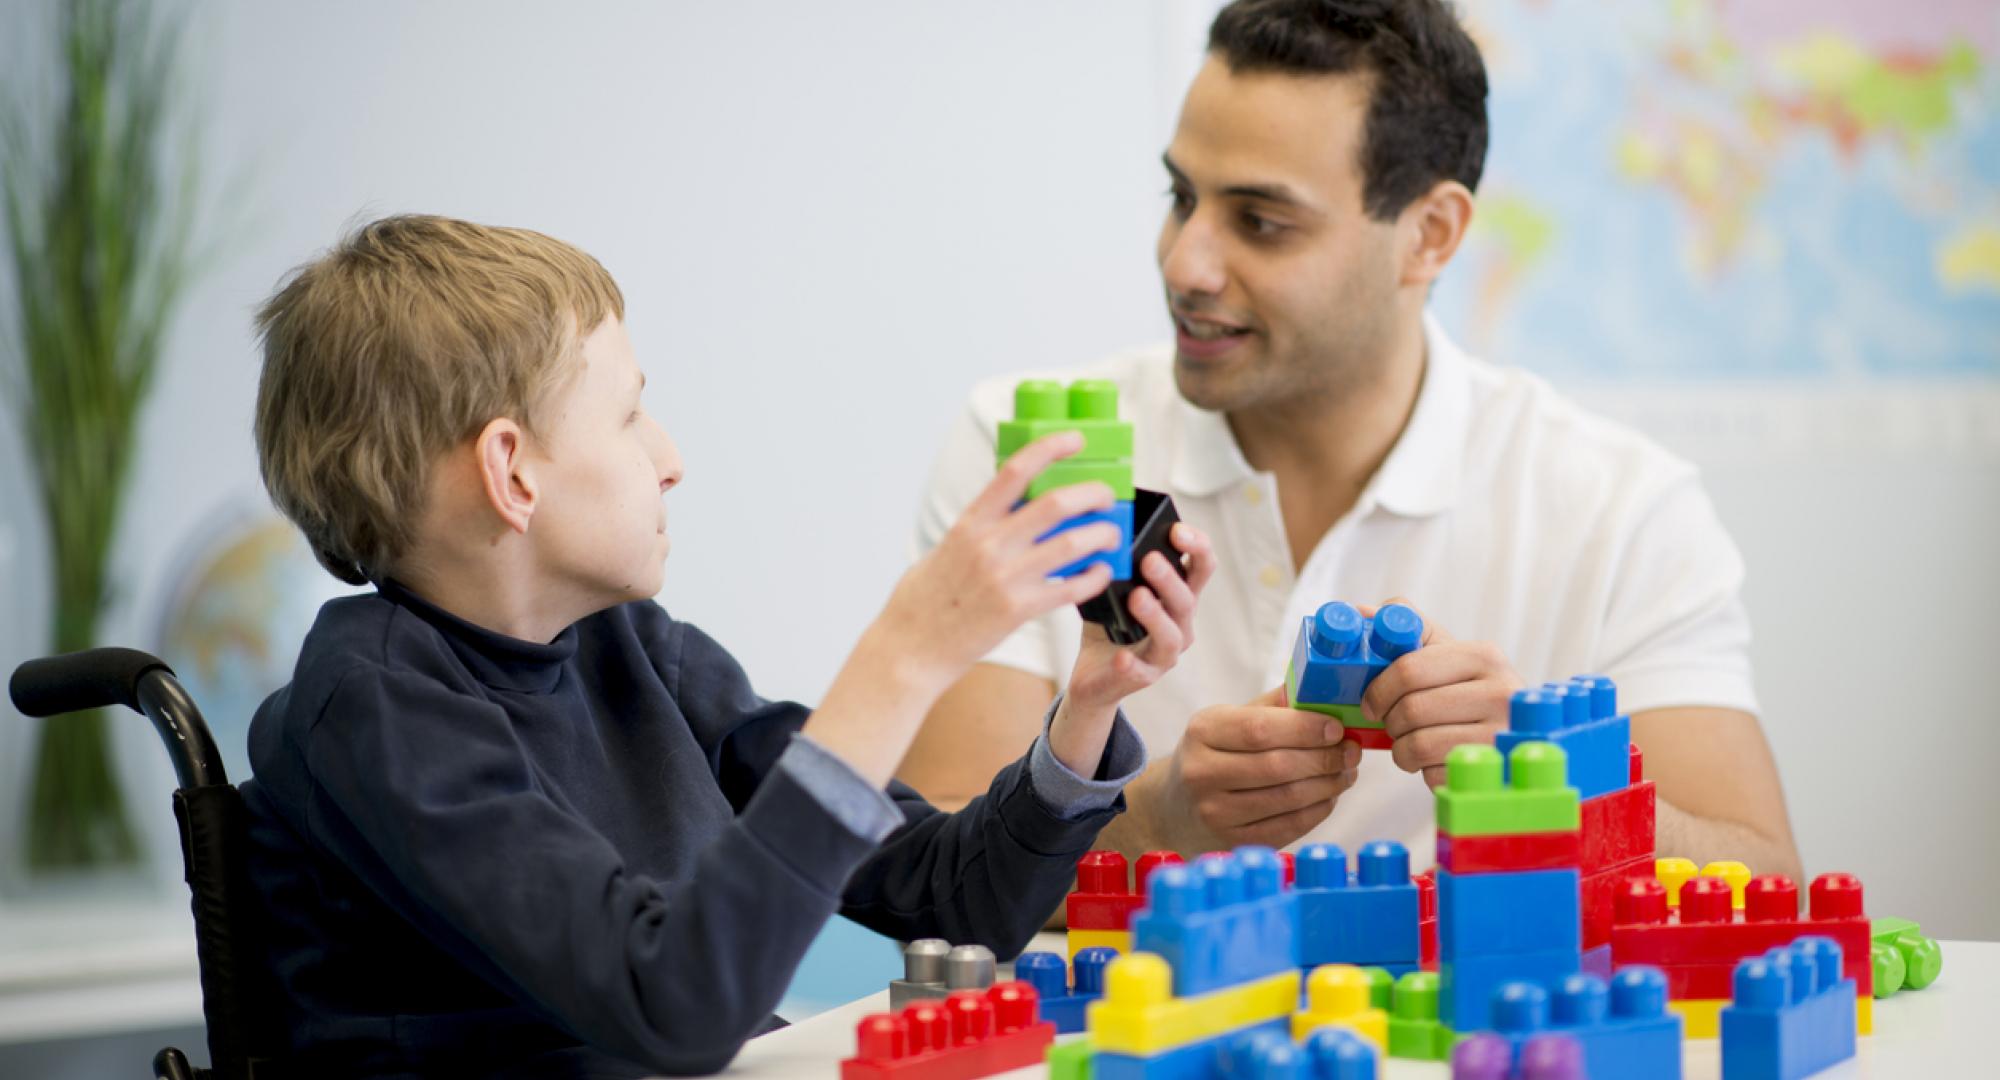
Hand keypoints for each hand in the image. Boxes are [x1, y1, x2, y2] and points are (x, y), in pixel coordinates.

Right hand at [873, 431, 1122, 691]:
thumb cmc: (927, 597)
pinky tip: (1101, 571)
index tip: (1074, 439)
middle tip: (1106, 496)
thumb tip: (1020, 506)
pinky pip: (1070, 588)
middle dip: (1092, 494)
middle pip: (1056, 504)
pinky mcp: (1018, 610)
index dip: (1050, 448)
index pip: (1015, 471)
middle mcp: (989, 545)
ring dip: (1101, 534)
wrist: (912, 646)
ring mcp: (1006, 578)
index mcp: (971, 523)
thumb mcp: (948, 546)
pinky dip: (1094, 577)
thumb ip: (984, 526)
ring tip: (1111, 534)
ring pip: (1071, 544)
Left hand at [1064, 524, 1215, 710]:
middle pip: (1186, 599)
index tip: (1177, 529)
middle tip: (1149, 560)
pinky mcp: (1143, 677)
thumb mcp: (1114, 590)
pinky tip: (1120, 656)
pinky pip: (1141, 672)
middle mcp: (1180, 623)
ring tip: (1137, 597)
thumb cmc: (1110, 625)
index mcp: (1178, 595)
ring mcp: (1165, 653)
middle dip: (1170, 578)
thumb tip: (1103, 532)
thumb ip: (1116, 565)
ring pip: (1171, 635)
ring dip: (1156, 615)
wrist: (1094, 676)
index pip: (1201, 566)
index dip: (1197, 546)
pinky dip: (1132, 664)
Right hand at [1137, 686, 1362, 851]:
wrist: (1176, 806)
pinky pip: (1288, 826)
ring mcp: (1214, 812)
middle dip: (1325, 759)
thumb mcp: (1230, 721)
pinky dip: (1318, 811)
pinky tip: (1329, 796)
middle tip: (1351, 752)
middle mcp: (1202, 773)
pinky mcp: (1231, 841)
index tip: (1337, 728)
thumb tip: (1323, 692)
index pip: (1260, 729)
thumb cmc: (1215, 754)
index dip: (1305, 729)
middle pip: (1278, 766)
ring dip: (1328, 785)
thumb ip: (1274, 706)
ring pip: (1288, 799)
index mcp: (1203, 732)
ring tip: (1346, 772)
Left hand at [1358, 599, 1523, 787]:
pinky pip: (1434, 775)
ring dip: (1402, 749)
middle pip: (1411, 710)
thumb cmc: (1467, 689)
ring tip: (1412, 741)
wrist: (1518, 732)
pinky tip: (1434, 760)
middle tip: (1392, 722)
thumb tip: (1359, 612)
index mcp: (1483, 655)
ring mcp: (1501, 735)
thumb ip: (1407, 629)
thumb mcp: (1446, 652)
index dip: (1378, 689)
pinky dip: (1423, 771)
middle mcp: (1501, 692)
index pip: (1409, 669)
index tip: (1370, 702)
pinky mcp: (1495, 770)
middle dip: (1390, 721)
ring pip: (1419, 745)